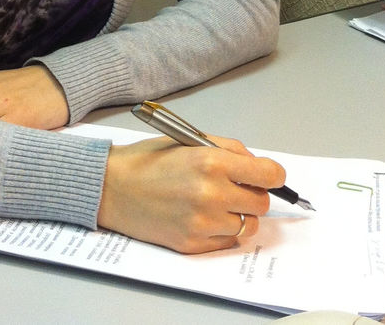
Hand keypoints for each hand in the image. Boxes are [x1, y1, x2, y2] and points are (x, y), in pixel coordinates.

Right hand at [97, 135, 285, 254]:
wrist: (113, 187)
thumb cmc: (148, 160)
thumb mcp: (189, 140)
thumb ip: (228, 150)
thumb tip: (256, 165)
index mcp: (211, 162)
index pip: (268, 175)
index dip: (271, 175)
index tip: (268, 176)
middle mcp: (210, 193)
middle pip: (262, 202)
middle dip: (252, 193)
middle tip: (233, 187)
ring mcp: (202, 222)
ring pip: (249, 225)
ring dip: (238, 214)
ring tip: (214, 202)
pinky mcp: (193, 243)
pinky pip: (228, 241)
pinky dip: (222, 230)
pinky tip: (202, 216)